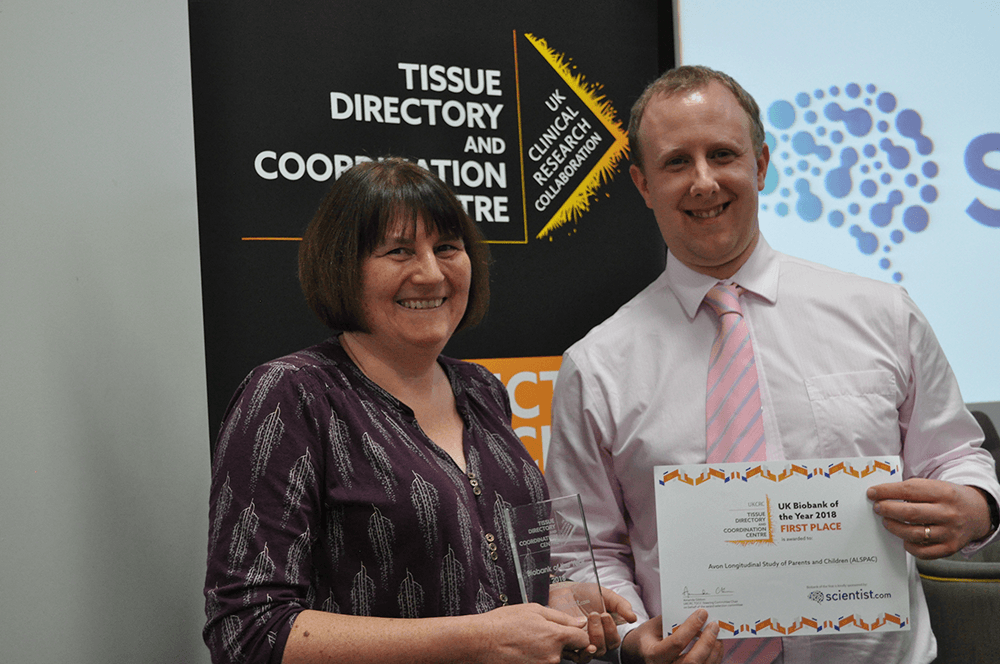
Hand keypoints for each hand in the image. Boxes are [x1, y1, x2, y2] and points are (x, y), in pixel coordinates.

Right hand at [476, 603, 590, 663]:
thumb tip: (580, 622)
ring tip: (527, 642)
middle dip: (561, 644)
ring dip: (546, 652)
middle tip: (540, 636)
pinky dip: (536, 659)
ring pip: (554, 659)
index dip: (577, 634)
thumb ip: (561, 617)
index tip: (570, 632)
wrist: (479, 642)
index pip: (583, 640)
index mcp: (555, 637)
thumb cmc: (502, 624)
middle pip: (569, 652)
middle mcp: (552, 657)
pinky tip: (523, 651)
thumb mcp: (534, 610)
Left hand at [551, 584, 638, 662]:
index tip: (605, 614)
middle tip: (595, 614)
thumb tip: (633, 618)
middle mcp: (596, 640)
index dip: (612, 631)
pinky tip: (579, 632)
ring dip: (592, 637)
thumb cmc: (586, 594)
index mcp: (607, 631)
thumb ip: (621, 605)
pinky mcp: (570, 644)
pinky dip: (580, 647)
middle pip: (604, 649)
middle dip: (601, 632)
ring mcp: (583, 643)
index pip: (614, 641)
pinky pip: (576, 655)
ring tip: (587, 619)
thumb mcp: (606, 595)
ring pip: (592, 652)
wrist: (564, 591)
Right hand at [620, 610, 722, 663]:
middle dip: (707, 642)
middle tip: (714, 625)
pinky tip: (716, 644)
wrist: (640, 654)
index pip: (676, 643)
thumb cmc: (647, 638)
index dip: (691, 627)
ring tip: (717, 633)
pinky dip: (714, 657)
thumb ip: (671, 620)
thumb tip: (695, 612)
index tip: (702, 613)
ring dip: (714, 650)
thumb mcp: (652, 625)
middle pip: (692, 661)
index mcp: (653, 655)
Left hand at [868, 478, 992, 558]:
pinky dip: (909, 546)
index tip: (872, 493)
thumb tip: (882, 494)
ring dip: (895, 528)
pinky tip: (904, 538)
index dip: (887, 492)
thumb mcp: (937, 486)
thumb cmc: (950, 498)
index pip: (909, 490)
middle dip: (888, 510)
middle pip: (910, 513)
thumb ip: (913, 489)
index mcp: (943, 493)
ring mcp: (949, 532)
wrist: (978, 513)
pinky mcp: (950, 547)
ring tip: (887, 522)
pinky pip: (924, 552)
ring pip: (914, 533)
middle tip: (878, 508)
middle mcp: (948, 513)